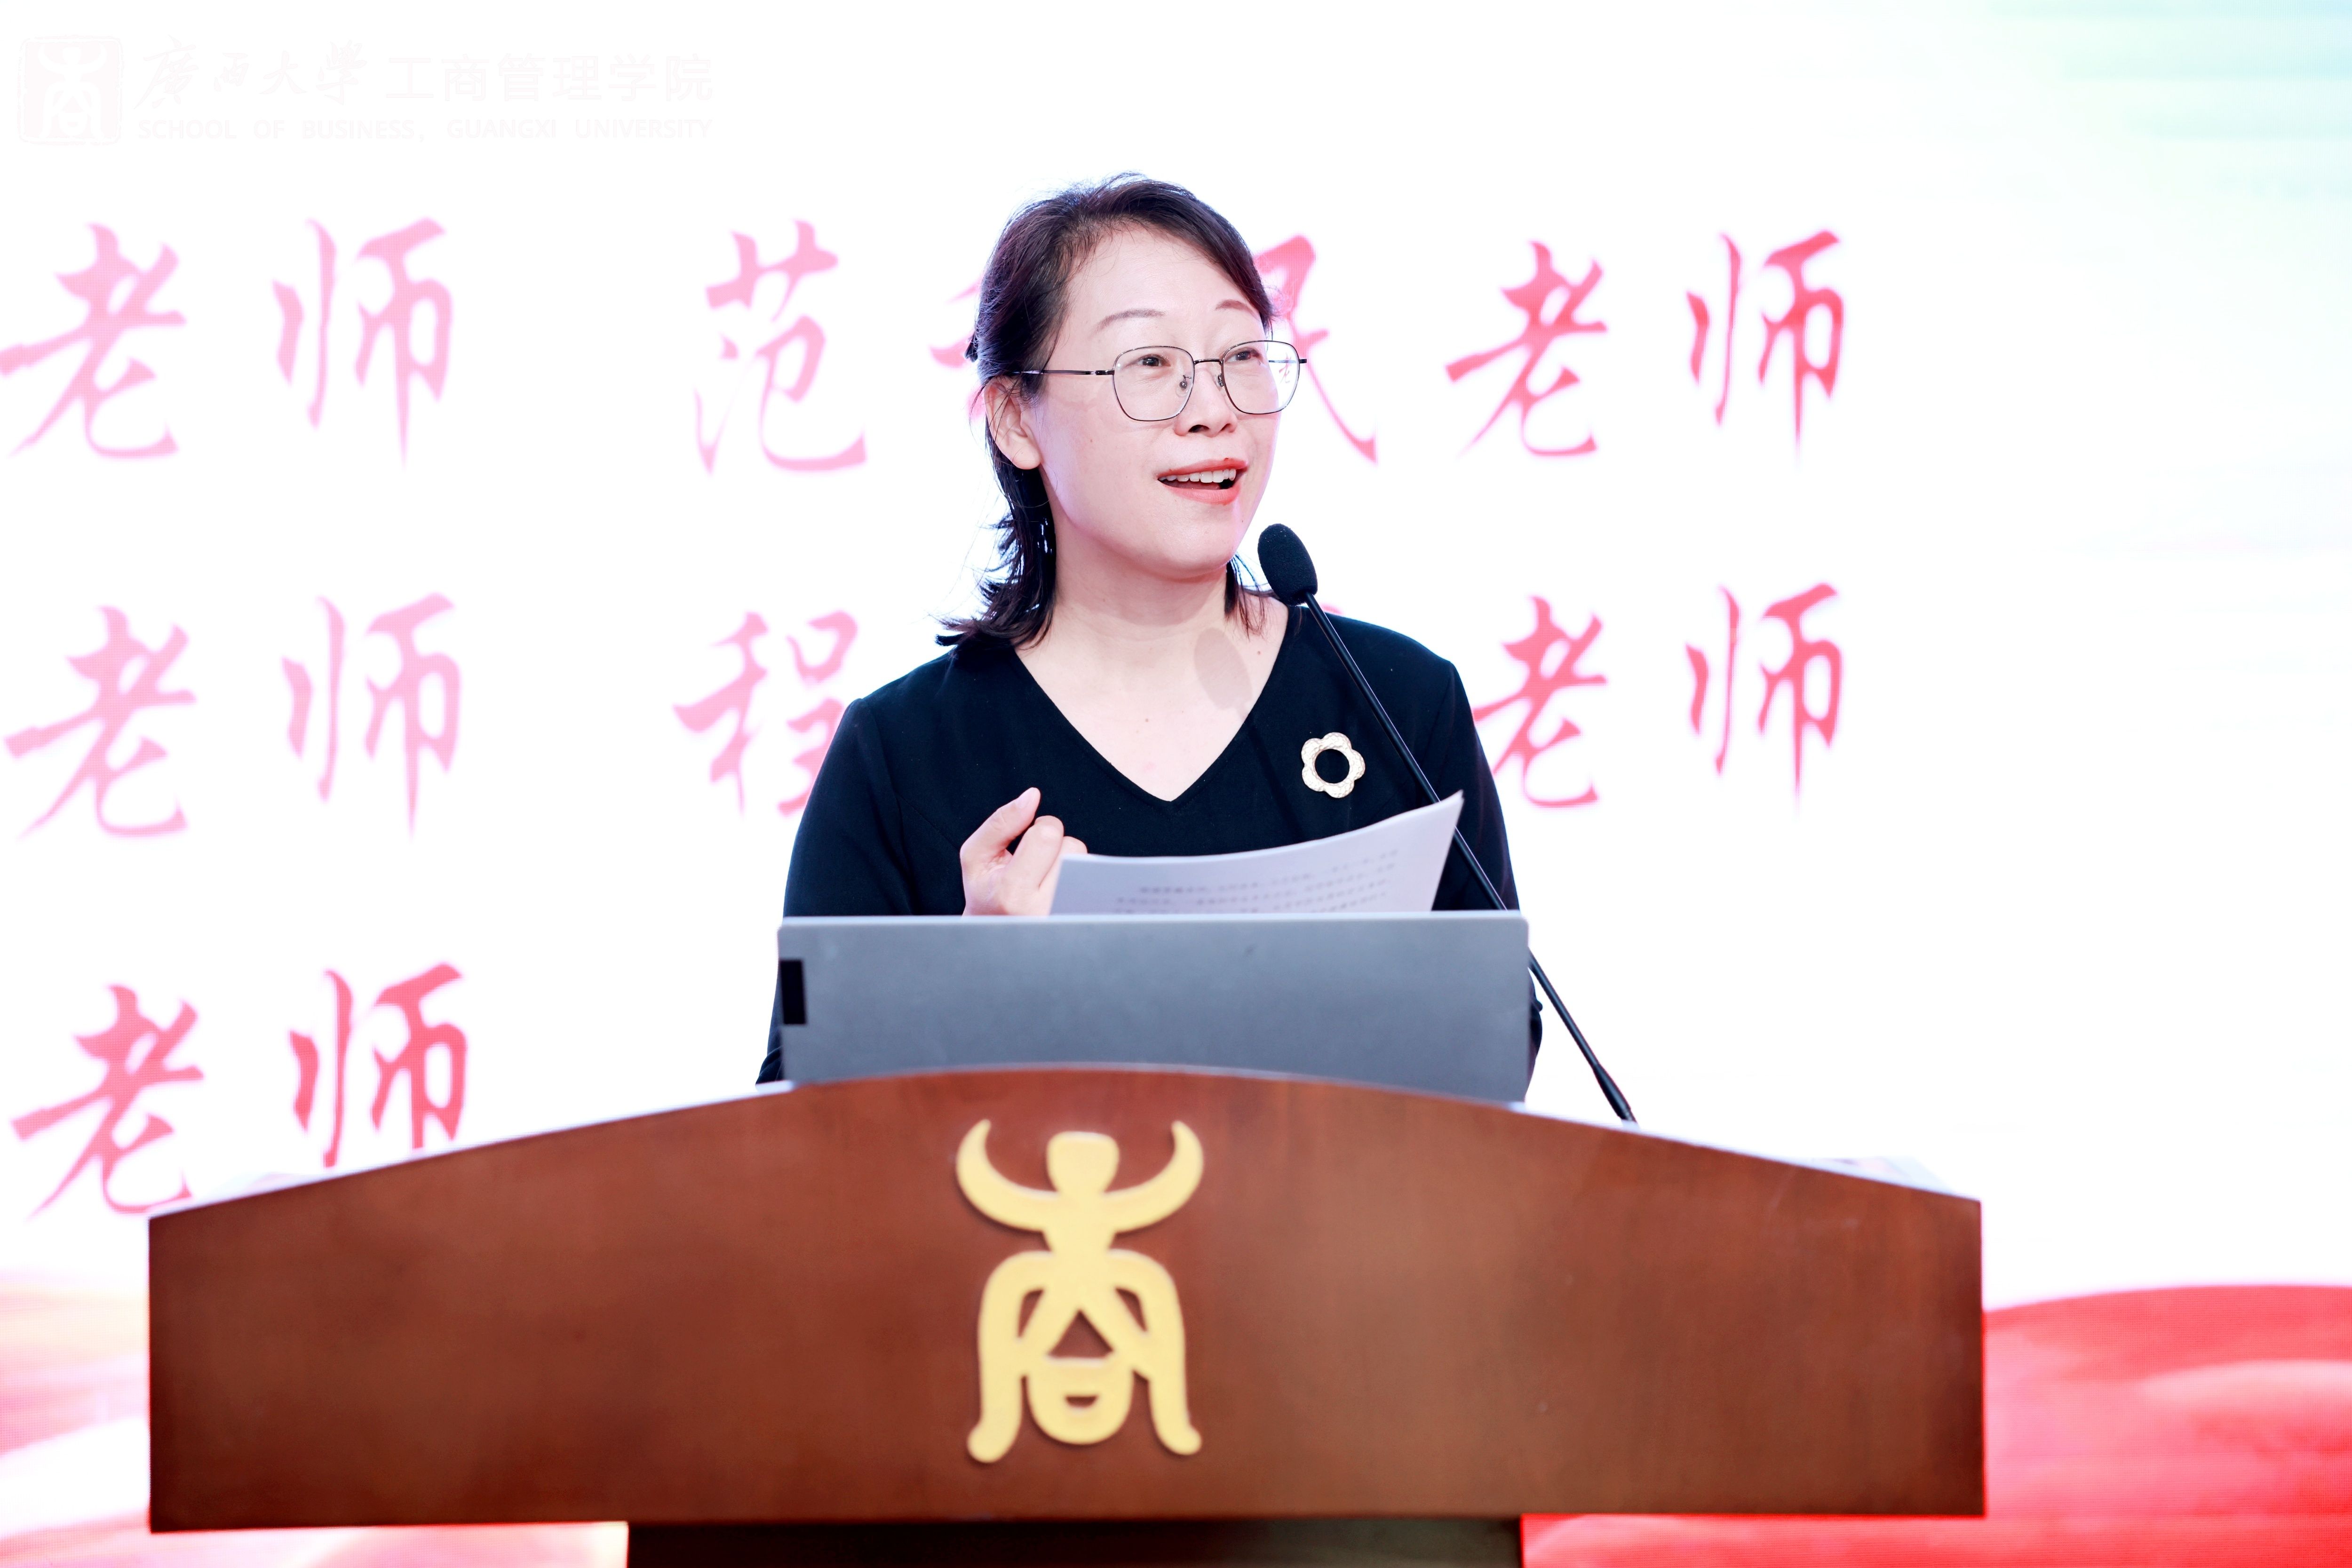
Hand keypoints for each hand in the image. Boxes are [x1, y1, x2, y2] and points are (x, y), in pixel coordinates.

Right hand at [960, 787, 1087, 915]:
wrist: (992, 937)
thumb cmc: (985, 892)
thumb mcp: (977, 856)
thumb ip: (1000, 822)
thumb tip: (1032, 796)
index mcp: (1013, 893)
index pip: (1047, 835)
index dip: (1039, 827)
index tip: (1027, 841)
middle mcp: (1043, 911)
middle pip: (1072, 847)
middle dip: (1055, 845)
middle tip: (1036, 862)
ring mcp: (1065, 918)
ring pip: (1086, 864)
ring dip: (1068, 862)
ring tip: (1046, 877)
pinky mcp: (1082, 922)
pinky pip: (1095, 882)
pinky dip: (1079, 878)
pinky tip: (1060, 889)